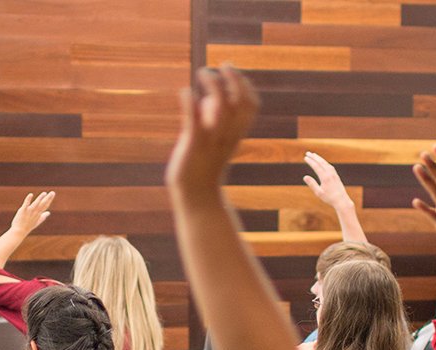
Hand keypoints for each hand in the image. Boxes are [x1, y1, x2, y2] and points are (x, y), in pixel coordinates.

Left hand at [8, 191, 54, 235]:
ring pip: (36, 204)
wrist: (19, 232)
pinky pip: (26, 204)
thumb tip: (48, 213)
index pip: (45, 206)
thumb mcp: (36, 222)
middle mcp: (35, 213)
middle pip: (42, 205)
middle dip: (48, 198)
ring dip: (40, 198)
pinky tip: (31, 194)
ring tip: (44, 193)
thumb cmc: (27, 227)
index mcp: (38, 214)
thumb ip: (43, 217)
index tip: (53, 194)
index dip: (49, 200)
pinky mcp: (23, 211)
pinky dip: (28, 199)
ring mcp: (29, 212)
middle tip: (53, 192)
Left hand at [166, 65, 259, 188]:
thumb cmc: (203, 168)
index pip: (251, 105)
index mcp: (236, 134)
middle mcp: (228, 135)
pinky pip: (194, 123)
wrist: (196, 197)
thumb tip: (203, 101)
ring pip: (222, 109)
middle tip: (223, 65)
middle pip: (242, 103)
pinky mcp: (193, 146)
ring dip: (214, 86)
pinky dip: (190, 104)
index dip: (245, 85)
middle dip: (236, 80)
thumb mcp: (212, 142)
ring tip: (202, 72)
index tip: (232, 71)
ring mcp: (212, 141)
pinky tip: (185, 91)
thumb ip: (210, 122)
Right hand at [302, 151, 352, 210]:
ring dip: (320, 159)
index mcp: (325, 177)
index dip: (310, 161)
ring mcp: (334, 174)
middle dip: (314, 157)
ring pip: (326, 163)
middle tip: (308, 153)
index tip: (305, 157)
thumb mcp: (318, 192)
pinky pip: (330, 166)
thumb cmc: (329, 198)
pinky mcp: (336, 176)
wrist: (342, 201)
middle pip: (321, 162)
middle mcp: (330, 174)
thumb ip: (312, 184)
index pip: (316, 166)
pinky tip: (323, 163)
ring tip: (314, 155)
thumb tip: (305, 176)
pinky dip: (325, 163)